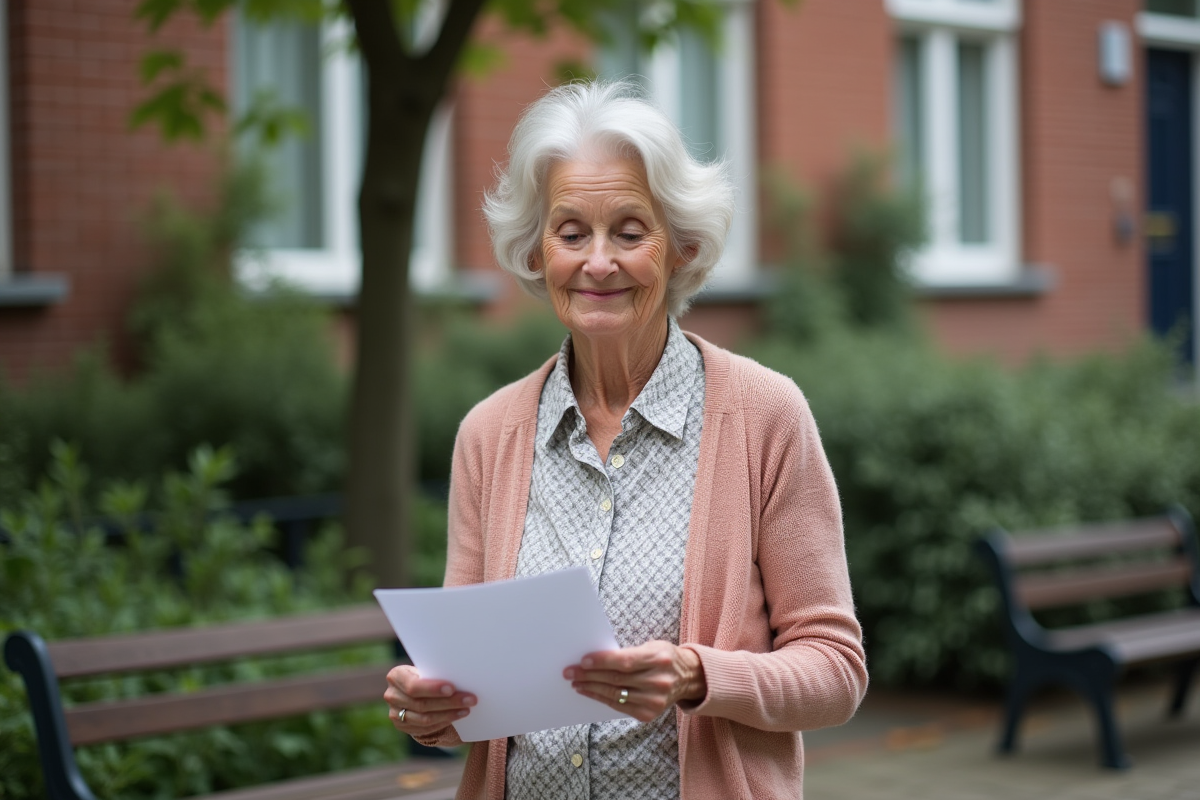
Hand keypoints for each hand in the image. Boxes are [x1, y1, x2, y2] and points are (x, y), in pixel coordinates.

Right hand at [384, 664, 476, 737]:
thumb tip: (462, 677)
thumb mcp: (424, 670)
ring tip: (466, 709)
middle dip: (449, 702)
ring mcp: (395, 713)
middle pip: (422, 704)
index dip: (432, 689)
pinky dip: (443, 722)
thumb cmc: (423, 675)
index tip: (452, 688)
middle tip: (470, 699)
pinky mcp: (402, 726)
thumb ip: (435, 673)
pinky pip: (425, 728)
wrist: (411, 689)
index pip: (413, 686)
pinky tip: (456, 716)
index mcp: (396, 676)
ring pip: (425, 718)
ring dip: (449, 714)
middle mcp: (392, 695)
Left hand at [564, 641, 706, 722]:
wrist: (687, 678)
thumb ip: (628, 653)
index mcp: (659, 659)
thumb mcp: (651, 647)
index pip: (625, 661)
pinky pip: (618, 707)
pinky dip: (601, 699)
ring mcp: (655, 700)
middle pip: (616, 679)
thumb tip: (595, 658)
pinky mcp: (649, 714)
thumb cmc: (663, 658)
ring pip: (615, 695)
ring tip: (576, 682)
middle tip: (570, 672)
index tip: (583, 660)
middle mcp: (659, 681)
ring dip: (591, 689)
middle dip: (589, 675)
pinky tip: (589, 692)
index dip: (602, 661)